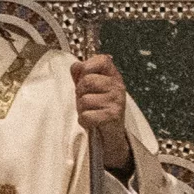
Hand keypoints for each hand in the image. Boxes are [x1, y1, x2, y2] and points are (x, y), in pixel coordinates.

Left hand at [70, 55, 132, 169]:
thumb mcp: (90, 88)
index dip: (88, 66)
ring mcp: (117, 101)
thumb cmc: (99, 107)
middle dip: (80, 93)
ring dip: (81, 109)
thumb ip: (82, 75)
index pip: (102, 60)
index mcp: (113, 75)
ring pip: (84, 100)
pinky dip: (84, 121)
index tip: (84, 77)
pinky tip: (92, 121)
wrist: (111, 133)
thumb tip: (76, 65)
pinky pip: (86, 115)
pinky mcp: (113, 116)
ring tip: (90, 111)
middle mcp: (118, 86)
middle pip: (87, 81)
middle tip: (87, 100)